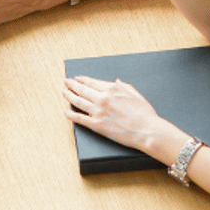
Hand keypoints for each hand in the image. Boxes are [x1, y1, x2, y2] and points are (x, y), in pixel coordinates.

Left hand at [63, 75, 177, 154]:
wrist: (146, 130)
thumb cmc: (144, 113)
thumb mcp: (135, 94)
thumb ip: (123, 86)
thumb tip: (115, 81)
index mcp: (111, 89)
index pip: (92, 82)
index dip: (82, 80)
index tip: (77, 78)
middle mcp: (102, 98)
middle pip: (82, 90)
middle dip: (72, 85)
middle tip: (66, 82)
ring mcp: (98, 112)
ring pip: (78, 101)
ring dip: (69, 96)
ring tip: (63, 92)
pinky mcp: (96, 125)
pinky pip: (79, 118)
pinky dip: (70, 115)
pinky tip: (65, 112)